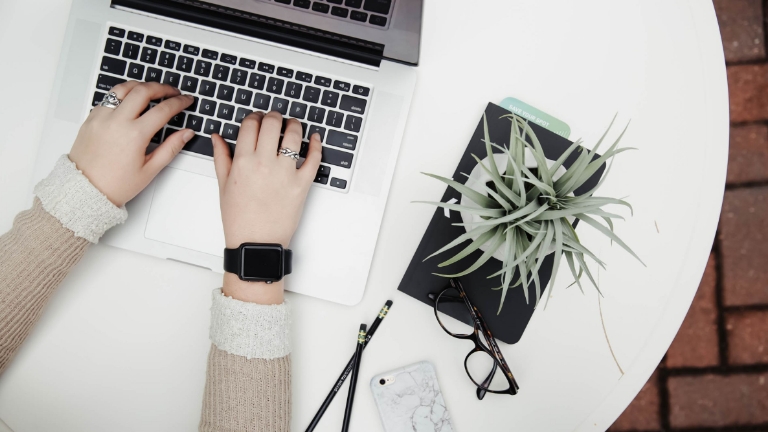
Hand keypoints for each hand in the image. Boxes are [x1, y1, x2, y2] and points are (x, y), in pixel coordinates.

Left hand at [69, 81, 194, 206]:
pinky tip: (130, 102)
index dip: (179, 102)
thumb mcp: (150, 170)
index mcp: (134, 135)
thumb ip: (171, 148)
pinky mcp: (91, 118)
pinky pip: (108, 98)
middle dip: (162, 88)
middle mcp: (117, 121)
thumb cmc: (115, 184)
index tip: (186, 100)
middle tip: (172, 91)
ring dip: (140, 86)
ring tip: (151, 90)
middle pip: (143, 90)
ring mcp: (101, 117)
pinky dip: (122, 95)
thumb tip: (186, 133)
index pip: (163, 109)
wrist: (85, 190)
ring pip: (123, 88)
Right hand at [212, 111, 320, 302]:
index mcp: (243, 162)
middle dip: (274, 116)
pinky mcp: (302, 184)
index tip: (257, 119)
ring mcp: (285, 173)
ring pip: (294, 136)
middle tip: (275, 118)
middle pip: (272, 124)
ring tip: (293, 126)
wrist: (256, 243)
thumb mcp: (223, 186)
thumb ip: (221, 157)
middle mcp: (264, 164)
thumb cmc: (239, 218)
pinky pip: (314, 159)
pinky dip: (316, 145)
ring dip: (294, 125)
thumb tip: (218, 137)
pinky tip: (314, 139)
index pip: (250, 125)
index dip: (254, 117)